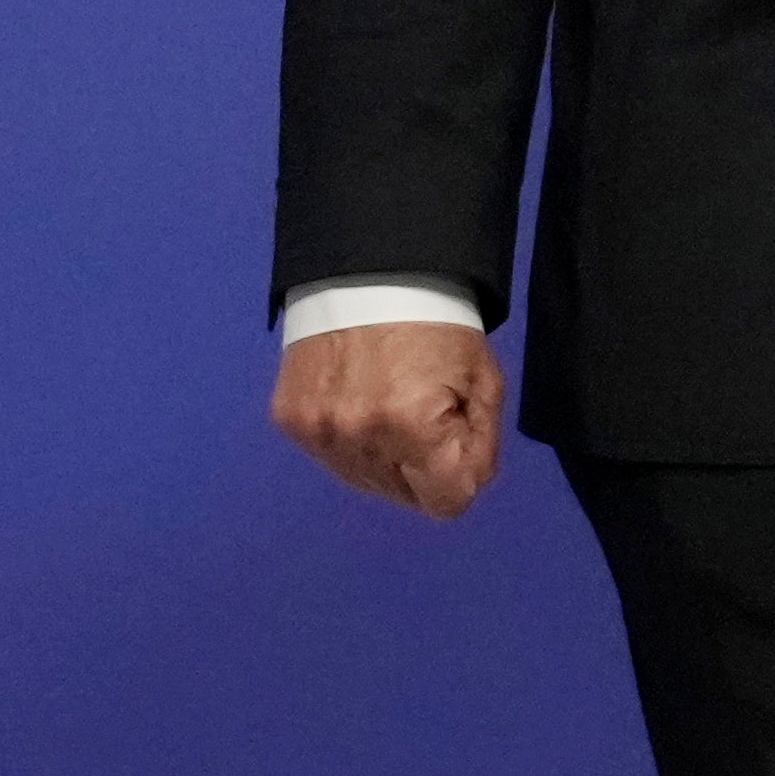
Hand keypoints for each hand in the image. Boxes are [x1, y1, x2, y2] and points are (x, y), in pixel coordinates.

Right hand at [272, 320, 504, 519]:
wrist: (369, 273)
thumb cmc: (438, 322)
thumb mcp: (483, 378)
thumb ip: (482, 444)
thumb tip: (469, 488)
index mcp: (412, 425)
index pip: (446, 503)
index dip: (463, 479)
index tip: (461, 446)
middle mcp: (358, 436)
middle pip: (406, 496)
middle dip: (425, 466)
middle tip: (429, 413)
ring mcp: (318, 431)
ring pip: (366, 483)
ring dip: (386, 458)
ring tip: (393, 404)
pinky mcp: (291, 420)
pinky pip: (331, 457)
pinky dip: (351, 440)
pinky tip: (360, 399)